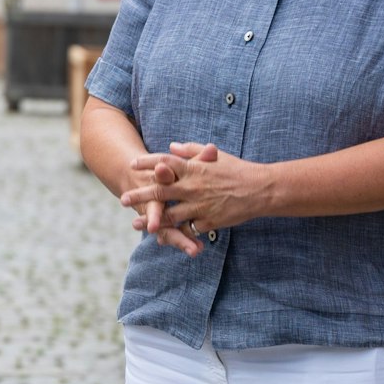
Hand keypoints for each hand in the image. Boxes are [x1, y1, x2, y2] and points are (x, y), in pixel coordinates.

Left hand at [122, 141, 267, 256]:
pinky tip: (163, 237)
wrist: (261, 190)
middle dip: (141, 195)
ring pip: (171, 215)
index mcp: (194, 168)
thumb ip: (190, 151)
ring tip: (136, 224)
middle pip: (161, 191)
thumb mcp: (214, 155)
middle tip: (123, 200)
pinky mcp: (209, 221)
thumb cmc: (237, 170)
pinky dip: (176, 233)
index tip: (132, 164)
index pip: (166, 162)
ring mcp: (201, 205)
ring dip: (152, 220)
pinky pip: (188, 228)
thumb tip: (170, 146)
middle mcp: (194, 186)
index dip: (148, 163)